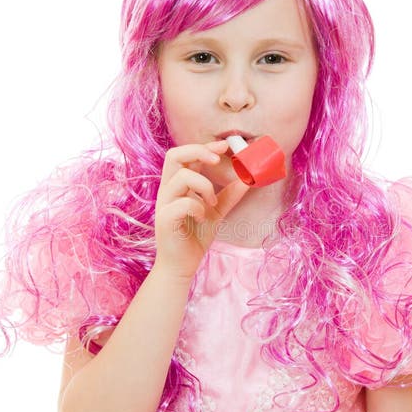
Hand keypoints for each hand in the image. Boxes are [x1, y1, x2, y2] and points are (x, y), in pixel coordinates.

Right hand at [153, 140, 250, 279]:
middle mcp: (167, 190)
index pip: (185, 155)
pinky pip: (183, 202)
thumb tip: (247, 179)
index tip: (225, 146)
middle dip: (198, 151)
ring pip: (182, 177)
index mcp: (177, 185)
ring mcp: (164, 203)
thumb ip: (229, 195)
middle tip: (217, 159)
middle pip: (174, 155)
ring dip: (204, 186)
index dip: (204, 146)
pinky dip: (198, 207)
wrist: (182, 265)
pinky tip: (202, 218)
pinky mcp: (165, 219)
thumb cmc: (194, 236)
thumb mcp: (217, 212)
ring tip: (212, 203)